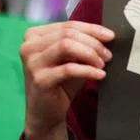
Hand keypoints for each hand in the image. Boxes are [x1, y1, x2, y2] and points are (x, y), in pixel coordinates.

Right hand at [20, 21, 113, 139]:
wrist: (45, 114)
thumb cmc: (60, 84)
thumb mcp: (70, 59)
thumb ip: (81, 44)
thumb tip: (106, 35)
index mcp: (34, 36)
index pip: (68, 25)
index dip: (92, 29)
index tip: (110, 37)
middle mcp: (29, 46)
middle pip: (68, 34)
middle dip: (93, 43)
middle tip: (108, 55)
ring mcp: (32, 62)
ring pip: (66, 45)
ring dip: (90, 54)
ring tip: (102, 64)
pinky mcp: (40, 79)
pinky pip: (69, 69)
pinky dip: (88, 70)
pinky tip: (100, 75)